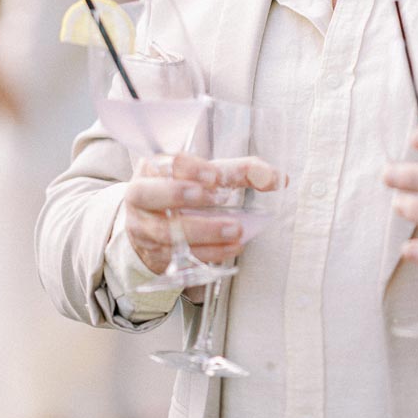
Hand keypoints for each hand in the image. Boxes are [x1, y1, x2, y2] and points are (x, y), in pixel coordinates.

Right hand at [125, 152, 281, 275]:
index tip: (216, 176)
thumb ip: (240, 172)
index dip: (191, 168)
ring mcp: (143, 227)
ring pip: (165, 231)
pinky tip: (230, 248)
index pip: (168, 162)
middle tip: (217, 198)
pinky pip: (177, 256)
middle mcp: (140, 195)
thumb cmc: (184, 190)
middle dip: (180, 195)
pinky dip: (208, 253)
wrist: (153, 224)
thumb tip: (277, 178)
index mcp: (154, 167)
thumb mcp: (206, 175)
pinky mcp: (153, 253)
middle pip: (149, 194)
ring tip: (235, 230)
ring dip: (203, 231)